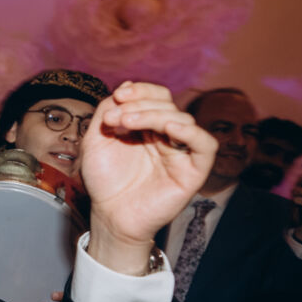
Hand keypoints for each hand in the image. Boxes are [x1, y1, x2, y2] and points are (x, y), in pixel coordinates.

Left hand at [80, 82, 216, 272]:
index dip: (140, 90)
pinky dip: (190, 132)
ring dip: (153, 115)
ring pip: (182, 119)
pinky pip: (205, 145)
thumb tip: (126, 86)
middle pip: (167, 104)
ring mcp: (181, 152)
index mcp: (147, 126)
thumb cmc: (104, 181)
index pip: (155, 96)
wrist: (109, 215)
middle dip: (139, 104)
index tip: (118, 95)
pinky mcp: (193, 170)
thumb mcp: (96, 140)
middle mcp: (166, 136)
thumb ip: (107, 111)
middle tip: (114, 118)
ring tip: (125, 124)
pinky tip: (167, 128)